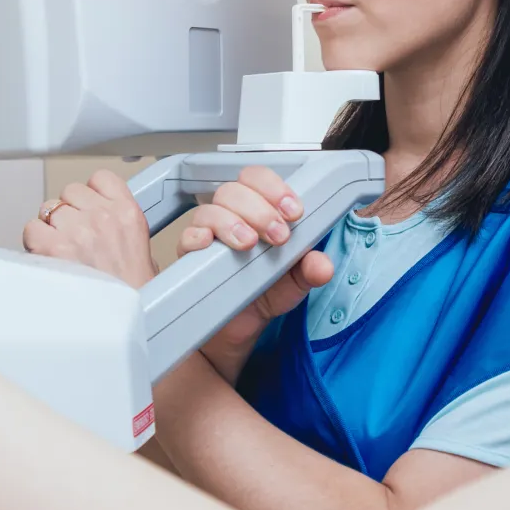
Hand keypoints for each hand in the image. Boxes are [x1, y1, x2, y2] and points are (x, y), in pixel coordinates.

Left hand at [23, 171, 155, 288]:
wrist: (124, 321)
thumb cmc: (134, 294)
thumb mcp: (142, 248)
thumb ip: (121, 225)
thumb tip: (103, 221)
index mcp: (128, 213)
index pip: (100, 178)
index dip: (91, 193)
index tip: (90, 206)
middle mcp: (102, 216)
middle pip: (71, 192)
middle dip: (70, 211)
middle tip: (76, 237)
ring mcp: (77, 230)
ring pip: (49, 208)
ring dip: (51, 227)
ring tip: (62, 250)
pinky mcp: (53, 247)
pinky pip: (32, 228)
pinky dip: (35, 242)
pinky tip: (48, 257)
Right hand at [175, 167, 331, 383]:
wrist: (238, 329)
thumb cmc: (263, 294)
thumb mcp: (294, 283)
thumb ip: (310, 271)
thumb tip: (322, 265)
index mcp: (258, 212)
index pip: (258, 180)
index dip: (274, 188)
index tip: (293, 211)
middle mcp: (230, 218)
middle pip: (233, 191)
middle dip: (259, 209)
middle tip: (278, 235)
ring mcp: (208, 236)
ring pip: (209, 210)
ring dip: (231, 221)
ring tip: (249, 244)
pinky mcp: (190, 259)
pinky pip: (186, 238)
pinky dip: (197, 236)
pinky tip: (210, 244)